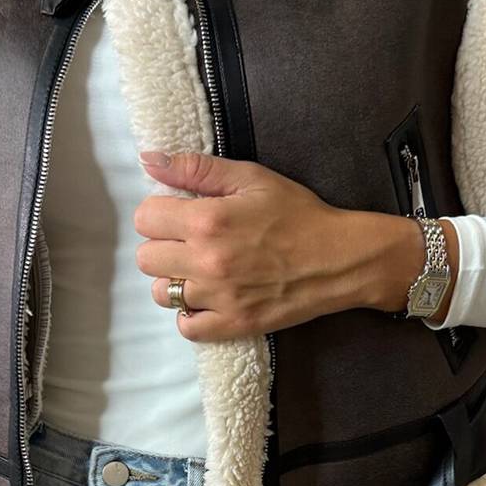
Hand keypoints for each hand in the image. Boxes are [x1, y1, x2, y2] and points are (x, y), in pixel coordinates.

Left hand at [134, 151, 456, 340]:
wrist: (340, 258)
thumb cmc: (298, 213)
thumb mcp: (251, 178)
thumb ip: (196, 168)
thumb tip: (149, 158)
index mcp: (208, 220)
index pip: (145, 218)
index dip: (159, 212)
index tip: (179, 213)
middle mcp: (206, 260)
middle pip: (146, 258)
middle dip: (163, 245)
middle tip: (190, 241)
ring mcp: (218, 297)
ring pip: (161, 293)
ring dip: (174, 280)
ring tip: (200, 270)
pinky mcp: (233, 324)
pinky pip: (186, 326)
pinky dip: (191, 313)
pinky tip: (208, 297)